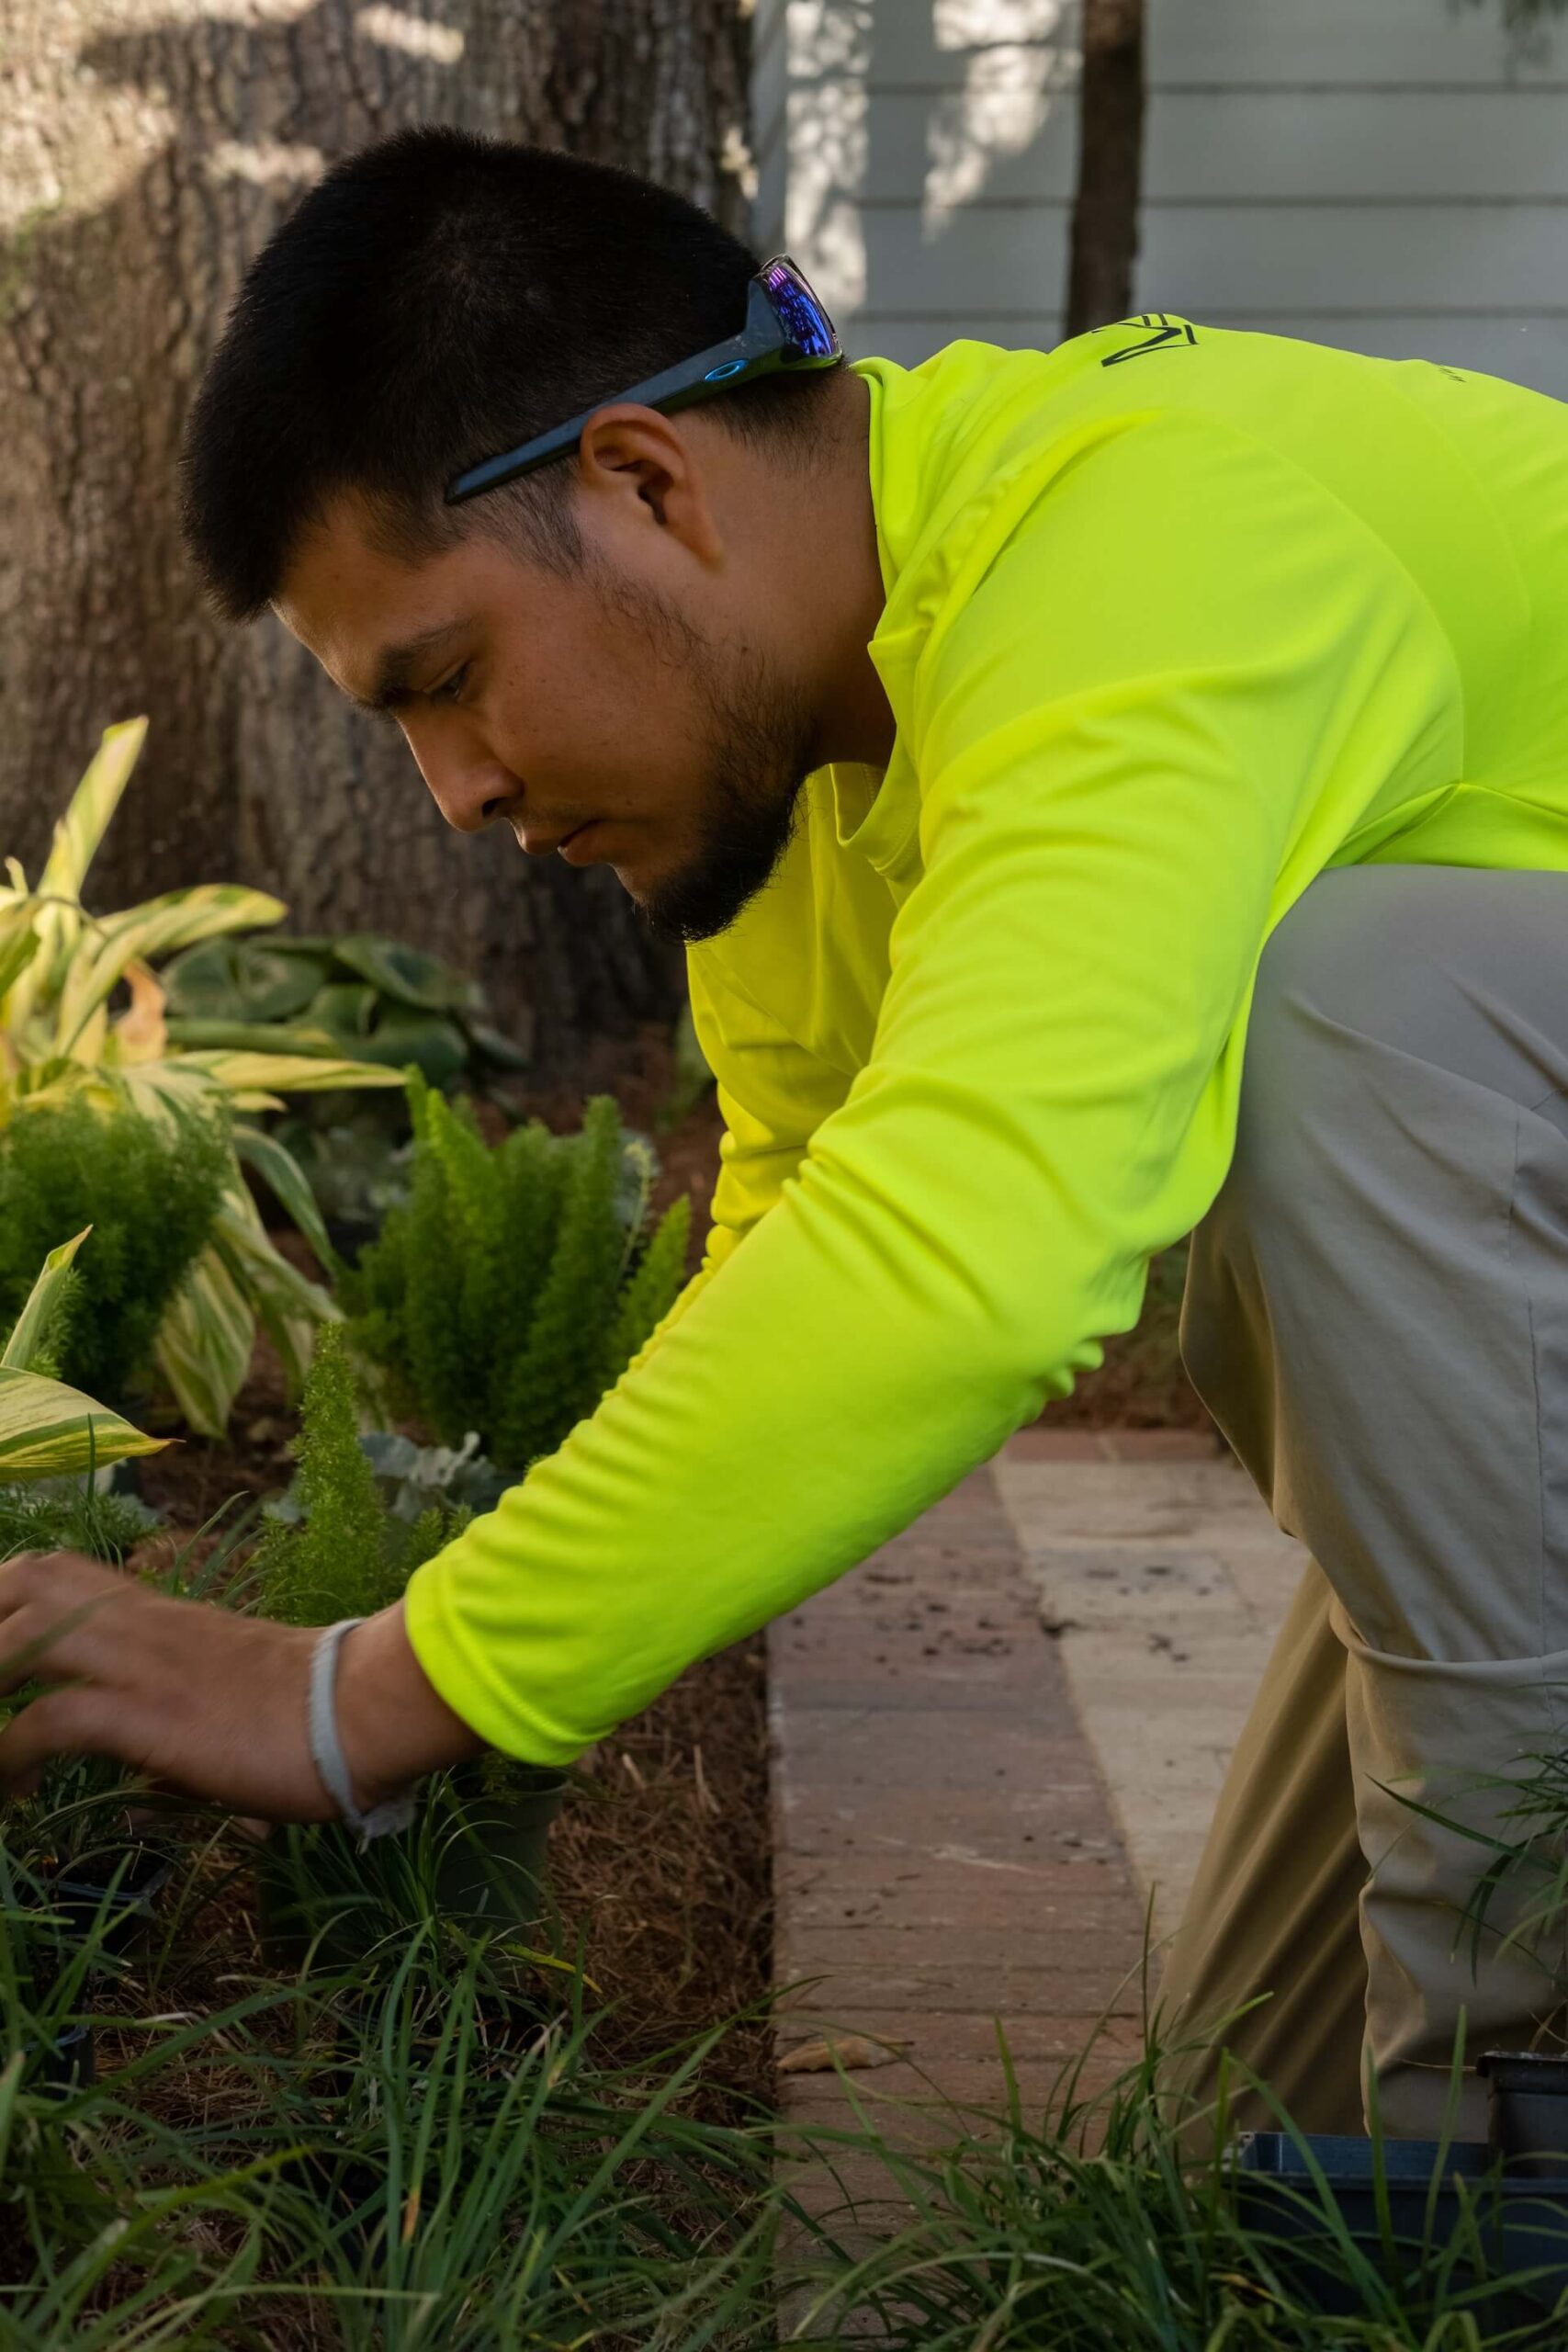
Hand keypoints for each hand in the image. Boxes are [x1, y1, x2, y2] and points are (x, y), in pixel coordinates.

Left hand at [0, 1554, 481, 1819]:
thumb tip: (153, 1760)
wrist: (363, 1708)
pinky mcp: (150, 1713)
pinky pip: (50, 1719)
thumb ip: (176, 1699)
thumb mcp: (225, 1686)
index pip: (52, 1571)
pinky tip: (13, 1792)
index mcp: (156, 1612)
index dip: (2, 1598)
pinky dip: (12, 1753)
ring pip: (22, 1636)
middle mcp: (140, 1623)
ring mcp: (143, 1663)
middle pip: (24, 1583)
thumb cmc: (313, 1707)